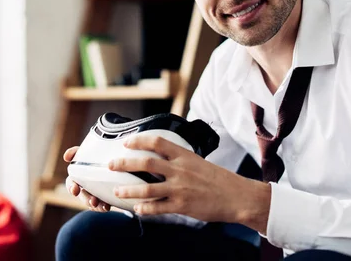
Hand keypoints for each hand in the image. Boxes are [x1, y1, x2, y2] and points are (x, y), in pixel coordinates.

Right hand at [64, 146, 110, 211]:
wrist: (116, 162)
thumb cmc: (98, 154)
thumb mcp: (89, 150)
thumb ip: (76, 152)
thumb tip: (66, 156)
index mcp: (78, 175)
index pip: (71, 182)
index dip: (71, 187)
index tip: (75, 189)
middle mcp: (83, 186)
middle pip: (82, 195)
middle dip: (85, 199)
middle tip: (92, 201)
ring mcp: (92, 193)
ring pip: (90, 202)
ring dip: (95, 205)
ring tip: (102, 206)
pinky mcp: (101, 198)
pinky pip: (99, 206)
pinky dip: (102, 207)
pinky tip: (107, 207)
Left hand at [108, 135, 270, 231]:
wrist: (237, 196)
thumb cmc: (219, 179)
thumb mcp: (199, 162)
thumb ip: (181, 159)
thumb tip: (164, 156)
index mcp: (184, 156)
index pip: (157, 142)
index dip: (139, 140)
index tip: (126, 142)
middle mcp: (180, 170)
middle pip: (146, 163)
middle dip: (125, 163)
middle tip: (112, 165)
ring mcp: (180, 189)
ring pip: (147, 189)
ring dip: (129, 190)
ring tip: (117, 191)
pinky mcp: (182, 206)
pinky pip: (158, 208)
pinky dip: (145, 209)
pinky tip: (136, 209)